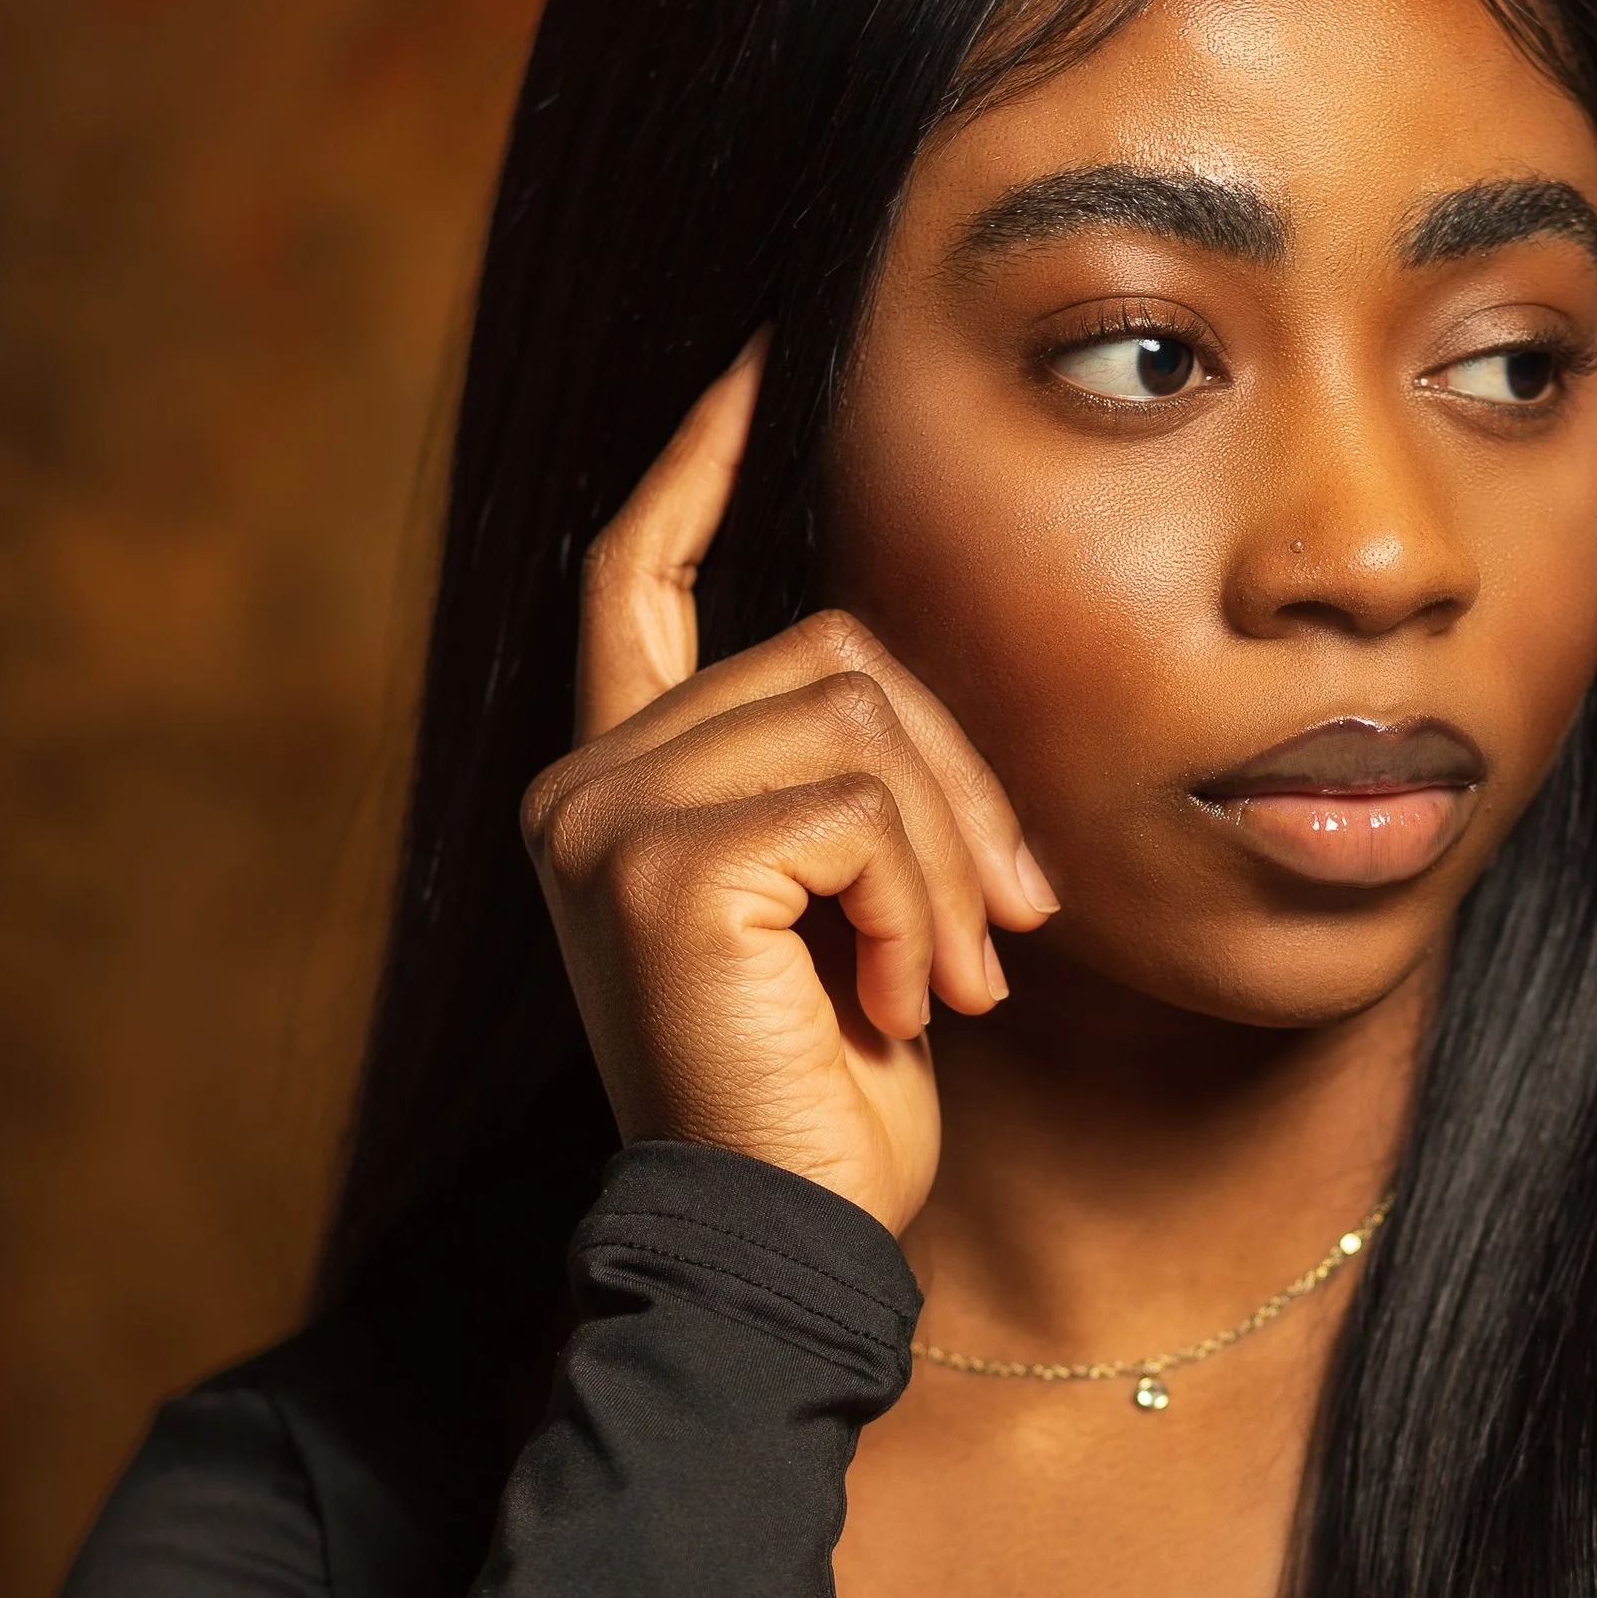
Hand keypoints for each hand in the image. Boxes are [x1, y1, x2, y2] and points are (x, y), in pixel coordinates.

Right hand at [521, 347, 1056, 1232]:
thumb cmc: (830, 1097)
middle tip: (1011, 922)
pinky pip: (865, 810)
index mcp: (618, 783)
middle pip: (833, 649)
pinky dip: (925, 907)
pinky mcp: (665, 869)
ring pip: (865, 723)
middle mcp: (585, 786)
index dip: (696, 458)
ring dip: (954, 857)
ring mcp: (607, 820)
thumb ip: (842, 786)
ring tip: (959, 980)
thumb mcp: (850, 911)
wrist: (788, 1241)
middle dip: (958, 779)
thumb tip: (904, 692)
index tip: (763, 356)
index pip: (633, 576)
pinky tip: (909, 1004)